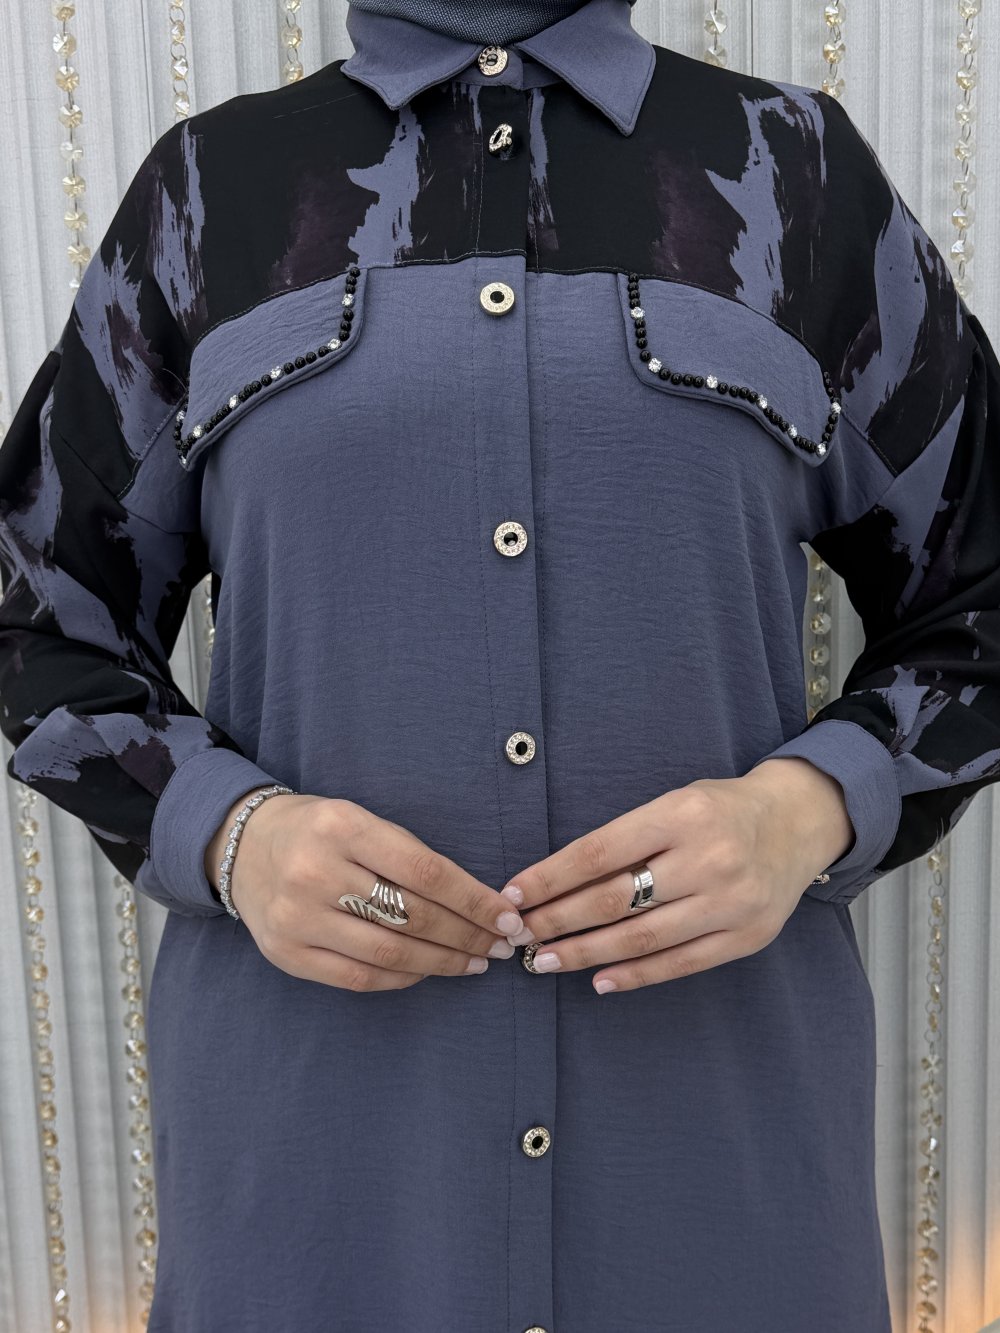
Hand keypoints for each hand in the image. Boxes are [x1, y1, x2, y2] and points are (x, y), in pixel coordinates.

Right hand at [205, 793, 522, 990]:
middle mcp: (315, 872)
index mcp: (342, 827)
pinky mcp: (286, 954)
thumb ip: (411, 856)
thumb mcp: (361, 820)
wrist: (242, 846)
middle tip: (502, 945)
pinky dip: (404, 979)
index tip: (508, 918)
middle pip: (411, 916)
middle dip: (468, 935)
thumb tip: (480, 903)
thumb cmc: (319, 831)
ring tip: (476, 962)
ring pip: (390, 954)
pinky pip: (359, 978)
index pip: (425, 871)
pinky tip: (429, 971)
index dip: (474, 900)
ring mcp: (296, 917)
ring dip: (443, 963)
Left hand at [495, 758, 853, 993]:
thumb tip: (557, 881)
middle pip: (615, 899)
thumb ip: (626, 838)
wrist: (798, 822)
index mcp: (682, 815)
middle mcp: (708, 859)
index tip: (514, 894)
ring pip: (641, 938)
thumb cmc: (720, 811)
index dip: (550, 877)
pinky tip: (600, 980)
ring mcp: (730, 902)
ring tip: (546, 960)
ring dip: (586, 953)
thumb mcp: (674, 803)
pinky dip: (635, 975)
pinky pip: (679, 964)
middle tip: (520, 935)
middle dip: (558, 920)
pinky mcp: (746, 938)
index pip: (599, 853)